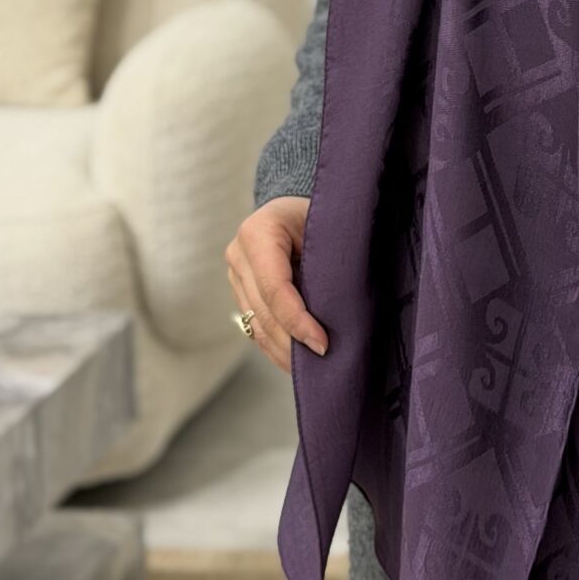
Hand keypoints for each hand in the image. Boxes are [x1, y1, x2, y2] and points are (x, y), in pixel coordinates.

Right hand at [224, 196, 327, 373]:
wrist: (298, 208)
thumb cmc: (322, 214)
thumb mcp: (328, 227)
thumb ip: (330, 260)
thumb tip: (343, 309)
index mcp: (258, 232)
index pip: (275, 288)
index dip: (298, 320)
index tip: (323, 344)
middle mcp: (238, 254)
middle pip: (264, 311)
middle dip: (293, 343)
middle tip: (323, 364)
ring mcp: (235, 275)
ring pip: (257, 325)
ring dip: (284, 352)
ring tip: (312, 372)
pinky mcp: (240, 292)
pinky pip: (256, 327)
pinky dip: (276, 347)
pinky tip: (296, 363)